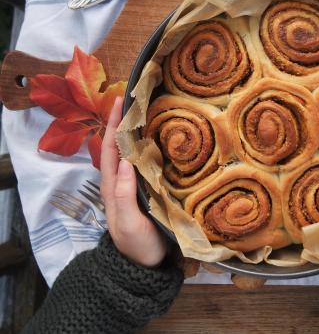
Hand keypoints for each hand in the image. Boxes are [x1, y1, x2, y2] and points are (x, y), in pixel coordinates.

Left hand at [100, 97, 167, 266]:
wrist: (145, 264)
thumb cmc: (135, 243)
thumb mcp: (127, 221)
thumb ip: (124, 193)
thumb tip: (126, 160)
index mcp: (113, 185)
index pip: (110, 148)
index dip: (113, 124)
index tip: (120, 101)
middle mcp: (121, 180)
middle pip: (120, 145)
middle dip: (125, 121)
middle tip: (138, 100)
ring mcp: (135, 185)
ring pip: (133, 152)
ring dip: (138, 131)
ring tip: (151, 112)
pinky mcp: (148, 189)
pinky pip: (146, 162)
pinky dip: (150, 147)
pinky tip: (162, 139)